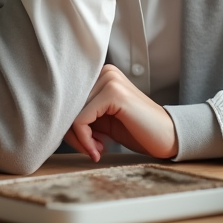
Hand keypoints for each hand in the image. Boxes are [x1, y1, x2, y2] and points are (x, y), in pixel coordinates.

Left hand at [64, 64, 179, 162]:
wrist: (168, 137)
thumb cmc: (137, 130)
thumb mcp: (103, 120)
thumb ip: (82, 114)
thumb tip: (53, 121)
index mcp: (101, 74)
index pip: (68, 99)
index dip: (69, 125)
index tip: (85, 144)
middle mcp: (104, 71)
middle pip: (67, 105)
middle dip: (73, 134)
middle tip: (91, 150)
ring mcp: (109, 80)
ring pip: (71, 114)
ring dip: (80, 139)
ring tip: (97, 150)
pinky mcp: (113, 93)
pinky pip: (81, 120)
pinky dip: (85, 140)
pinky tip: (99, 150)